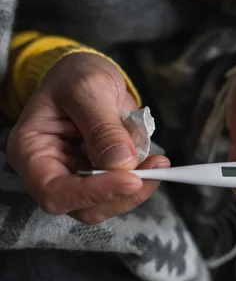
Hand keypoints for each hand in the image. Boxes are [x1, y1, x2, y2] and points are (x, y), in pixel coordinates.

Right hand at [6, 53, 169, 224]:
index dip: (93, 192)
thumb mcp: (88, 90)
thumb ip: (103, 127)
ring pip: (107, 203)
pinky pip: (123, 190)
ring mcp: (78, 177)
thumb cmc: (76, 76)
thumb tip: (121, 163)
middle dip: (122, 193)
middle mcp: (51, 171)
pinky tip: (155, 160)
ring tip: (158, 161)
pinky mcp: (102, 176)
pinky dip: (143, 179)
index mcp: (31, 151)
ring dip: (138, 188)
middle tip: (154, 168)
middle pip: (84, 206)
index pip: (54, 191)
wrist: (89, 74)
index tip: (131, 179)